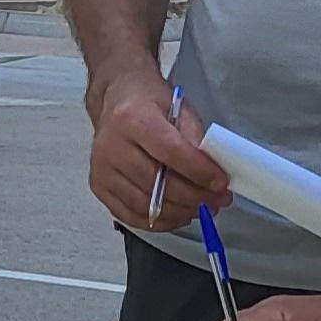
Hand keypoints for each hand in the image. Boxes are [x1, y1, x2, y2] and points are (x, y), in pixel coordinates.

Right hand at [87, 73, 229, 228]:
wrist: (117, 99)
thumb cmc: (150, 103)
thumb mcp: (179, 108)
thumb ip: (195, 139)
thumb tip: (212, 174)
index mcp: (133, 118)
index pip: (170, 151)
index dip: (198, 171)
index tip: (221, 184)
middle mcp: (111, 145)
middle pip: (156, 182)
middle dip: (194, 196)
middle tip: (218, 201)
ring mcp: (101, 168)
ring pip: (144, 203)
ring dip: (179, 212)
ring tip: (203, 209)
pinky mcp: (98, 185)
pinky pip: (129, 214)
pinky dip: (158, 221)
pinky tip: (180, 216)